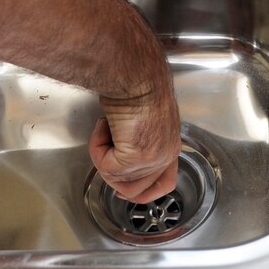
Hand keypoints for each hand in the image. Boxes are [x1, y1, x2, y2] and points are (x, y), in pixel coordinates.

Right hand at [88, 73, 181, 203]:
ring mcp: (153, 159)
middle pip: (136, 190)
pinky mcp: (136, 158)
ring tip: (103, 133)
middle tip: (101, 153)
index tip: (123, 192)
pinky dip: (97, 147)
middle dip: (112, 175)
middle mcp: (166, 155)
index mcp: (171, 145)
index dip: (142, 193)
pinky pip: (106, 167)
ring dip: (103, 159)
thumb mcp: (140, 118)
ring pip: (117, 180)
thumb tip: (119, 153)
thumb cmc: (136, 86)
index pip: (165, 183)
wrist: (135, 75)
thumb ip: (136, 140)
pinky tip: (103, 126)